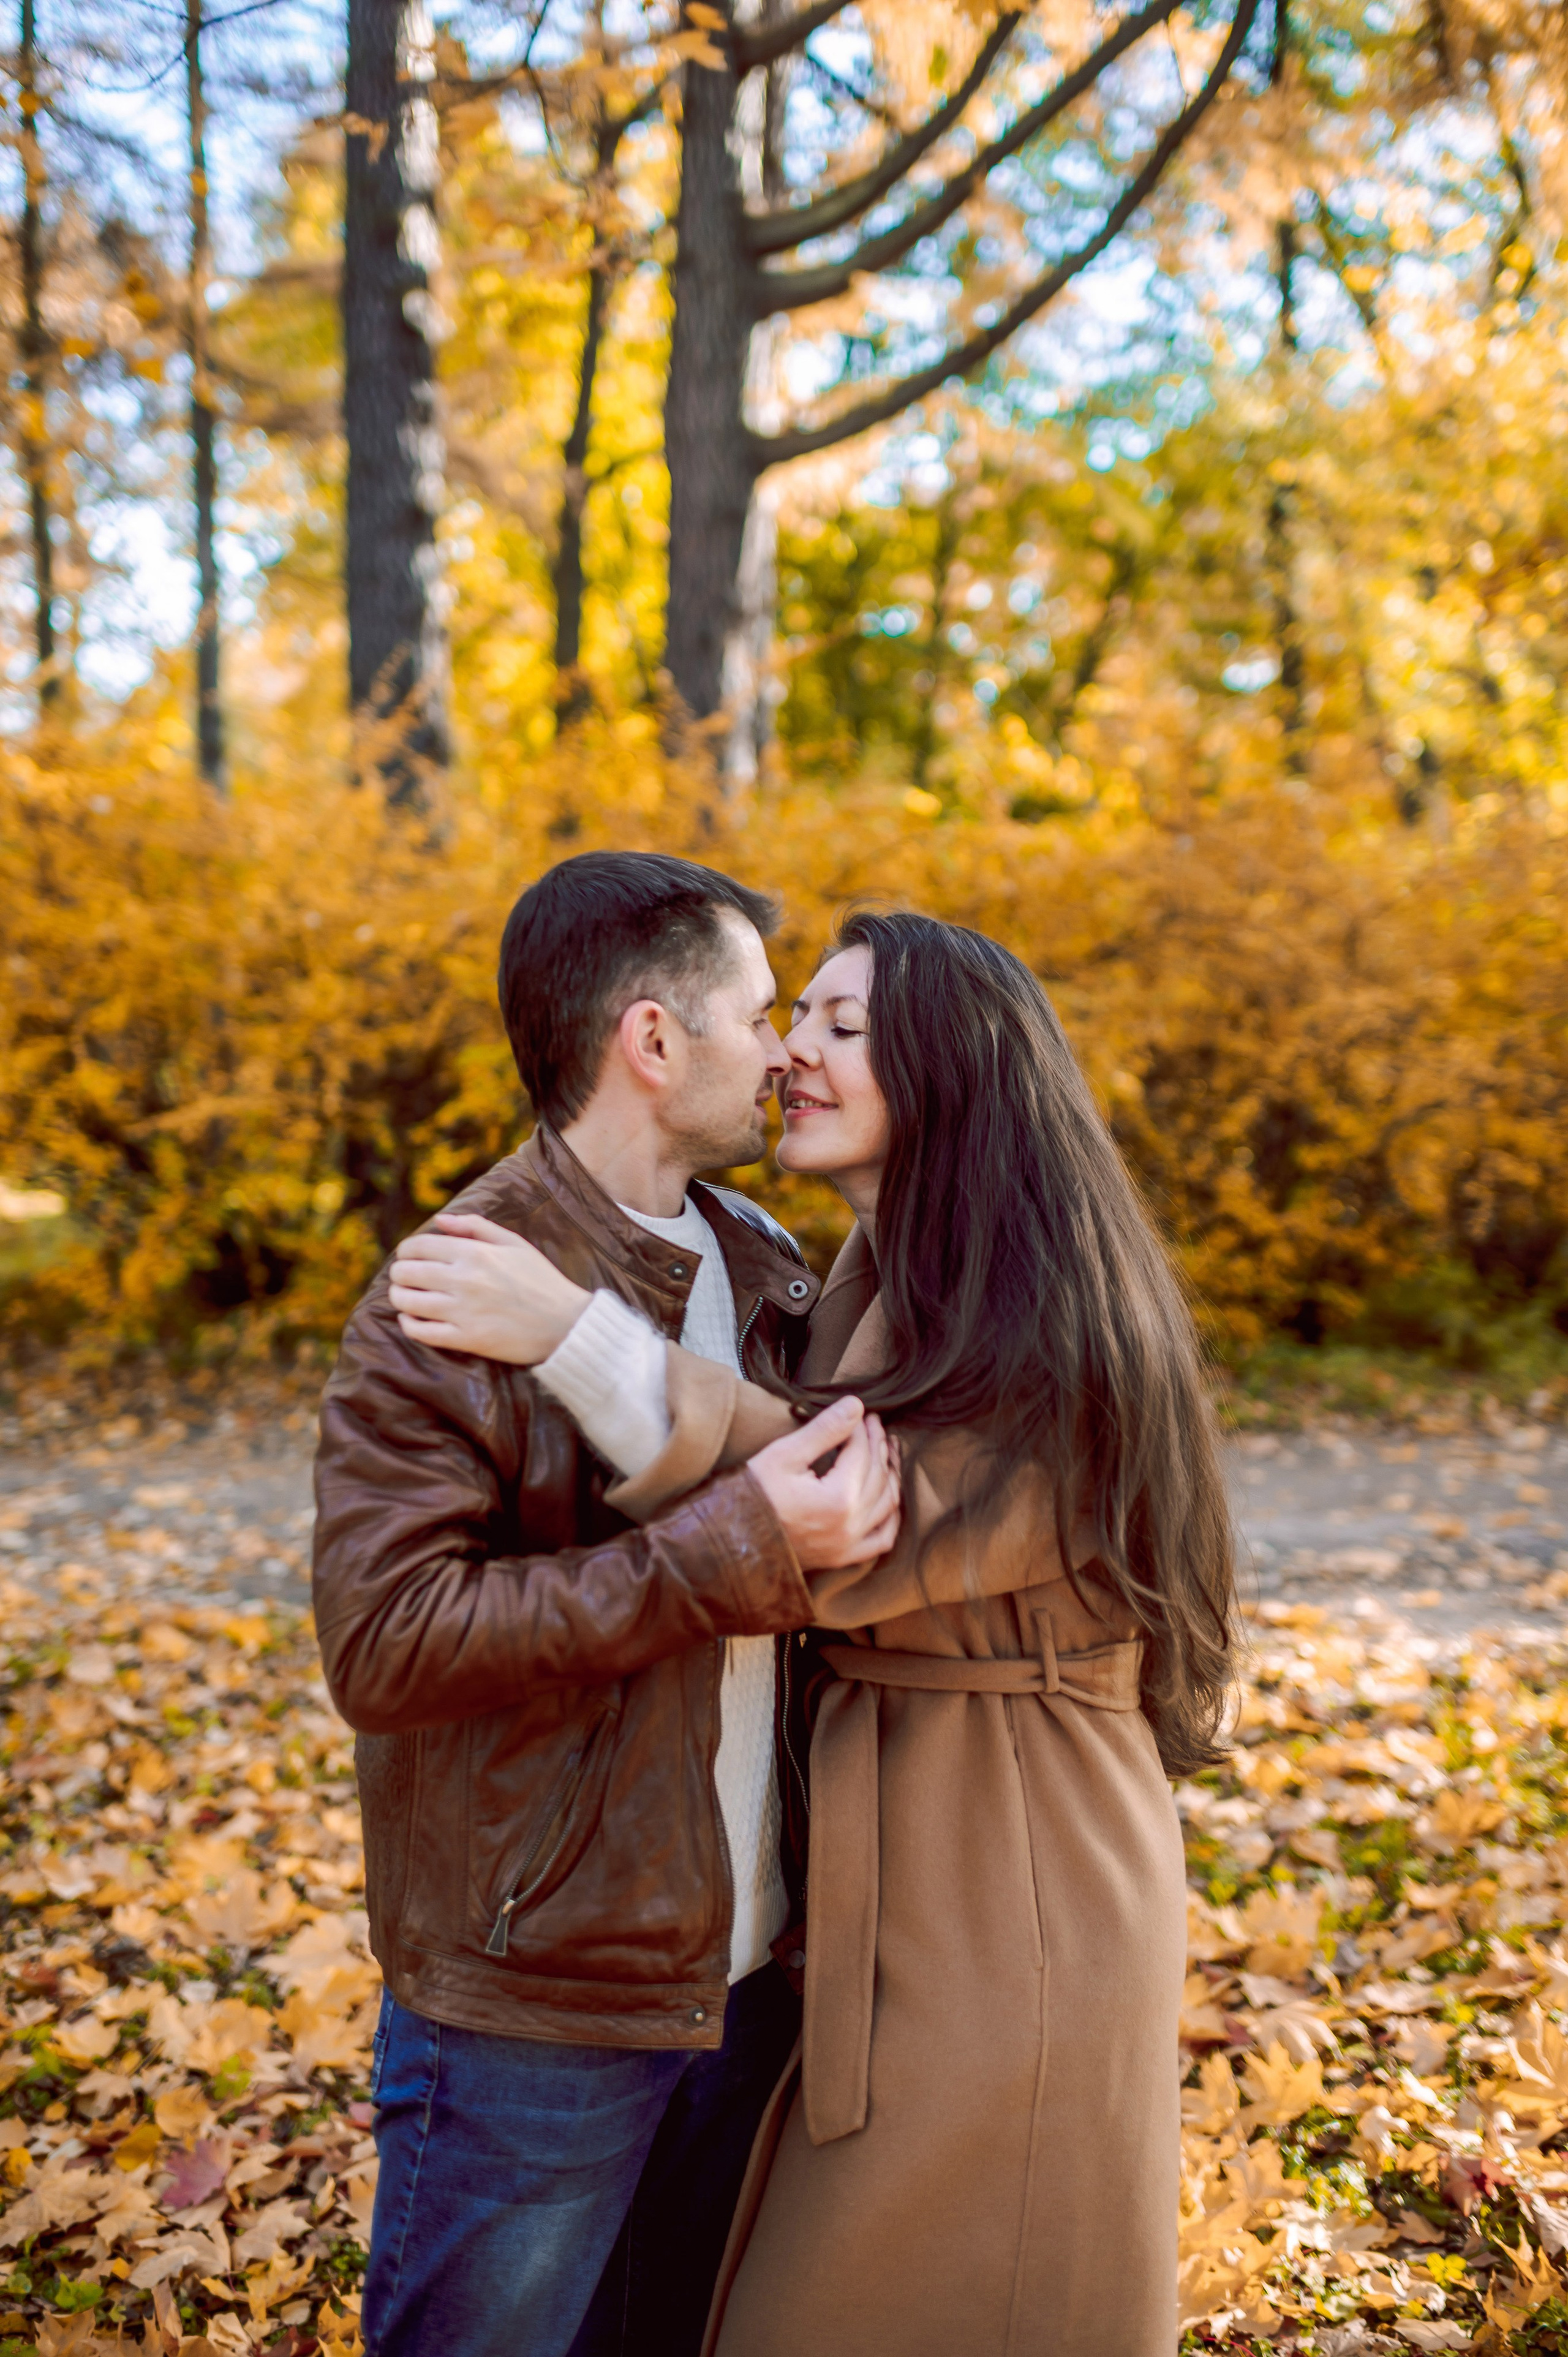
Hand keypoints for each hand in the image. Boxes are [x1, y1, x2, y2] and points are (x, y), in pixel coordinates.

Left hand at [389, 1212, 590, 1363]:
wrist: (566, 1323)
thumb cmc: (541, 1280)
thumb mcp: (514, 1243)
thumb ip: (475, 1227)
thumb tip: (439, 1219)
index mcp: (474, 1253)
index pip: (418, 1246)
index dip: (406, 1250)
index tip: (408, 1255)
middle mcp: (464, 1281)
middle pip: (406, 1273)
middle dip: (399, 1273)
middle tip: (403, 1276)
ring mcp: (463, 1312)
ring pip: (407, 1302)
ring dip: (398, 1297)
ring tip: (404, 1296)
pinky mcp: (466, 1339)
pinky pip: (421, 1332)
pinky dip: (408, 1325)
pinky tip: (410, 1319)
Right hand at [748, 1397, 900, 1571]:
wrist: (730, 1540)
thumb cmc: (752, 1494)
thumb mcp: (784, 1454)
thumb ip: (824, 1429)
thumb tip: (856, 1405)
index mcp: (838, 1498)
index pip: (861, 1452)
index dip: (861, 1428)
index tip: (859, 1412)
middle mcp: (851, 1525)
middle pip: (878, 1475)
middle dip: (877, 1444)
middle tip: (873, 1424)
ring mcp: (849, 1545)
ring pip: (888, 1504)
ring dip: (891, 1474)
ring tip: (886, 1451)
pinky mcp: (842, 1557)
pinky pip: (882, 1539)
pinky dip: (891, 1517)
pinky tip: (889, 1497)